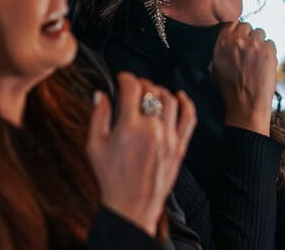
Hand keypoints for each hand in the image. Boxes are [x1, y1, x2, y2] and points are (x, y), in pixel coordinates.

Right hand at [86, 72, 195, 236]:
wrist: (132, 206)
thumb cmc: (112, 179)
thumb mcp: (95, 146)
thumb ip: (98, 117)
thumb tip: (100, 95)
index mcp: (130, 127)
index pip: (132, 88)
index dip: (125, 77)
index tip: (121, 78)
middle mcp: (152, 129)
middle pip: (151, 90)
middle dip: (140, 83)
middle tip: (133, 87)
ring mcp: (169, 137)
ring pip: (170, 99)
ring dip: (159, 91)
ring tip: (150, 93)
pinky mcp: (180, 147)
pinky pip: (189, 118)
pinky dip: (186, 103)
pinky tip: (180, 96)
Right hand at [211, 22, 276, 135]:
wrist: (246, 103)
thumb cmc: (229, 88)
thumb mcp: (215, 66)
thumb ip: (221, 47)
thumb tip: (228, 36)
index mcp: (222, 42)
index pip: (232, 22)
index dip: (237, 30)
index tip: (239, 38)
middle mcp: (238, 40)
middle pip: (247, 25)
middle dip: (248, 36)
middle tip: (248, 51)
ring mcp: (255, 44)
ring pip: (260, 33)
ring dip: (259, 43)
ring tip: (256, 59)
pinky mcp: (269, 51)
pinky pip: (271, 43)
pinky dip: (269, 51)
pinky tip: (264, 63)